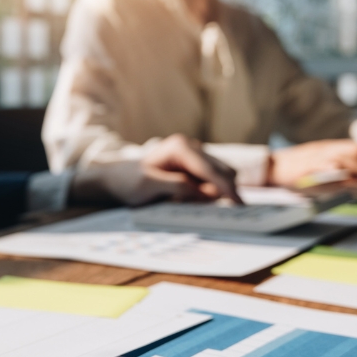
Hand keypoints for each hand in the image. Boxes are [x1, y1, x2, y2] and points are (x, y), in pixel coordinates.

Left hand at [69, 134, 241, 205]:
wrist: (117, 179)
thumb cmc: (129, 182)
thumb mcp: (149, 187)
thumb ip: (178, 187)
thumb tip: (205, 192)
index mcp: (180, 147)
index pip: (211, 170)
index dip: (226, 188)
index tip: (239, 204)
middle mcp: (191, 146)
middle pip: (223, 170)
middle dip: (223, 191)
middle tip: (209, 210)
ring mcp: (195, 155)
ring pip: (222, 175)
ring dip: (215, 192)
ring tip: (189, 203)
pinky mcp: (195, 166)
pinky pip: (212, 180)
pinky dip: (209, 192)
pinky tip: (189, 199)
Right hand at [269, 139, 356, 186]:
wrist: (272, 168)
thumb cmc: (297, 172)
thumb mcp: (321, 167)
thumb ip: (341, 171)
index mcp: (332, 147)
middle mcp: (328, 148)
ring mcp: (319, 156)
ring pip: (347, 155)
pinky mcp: (308, 165)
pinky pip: (327, 164)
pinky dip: (340, 169)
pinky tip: (350, 177)